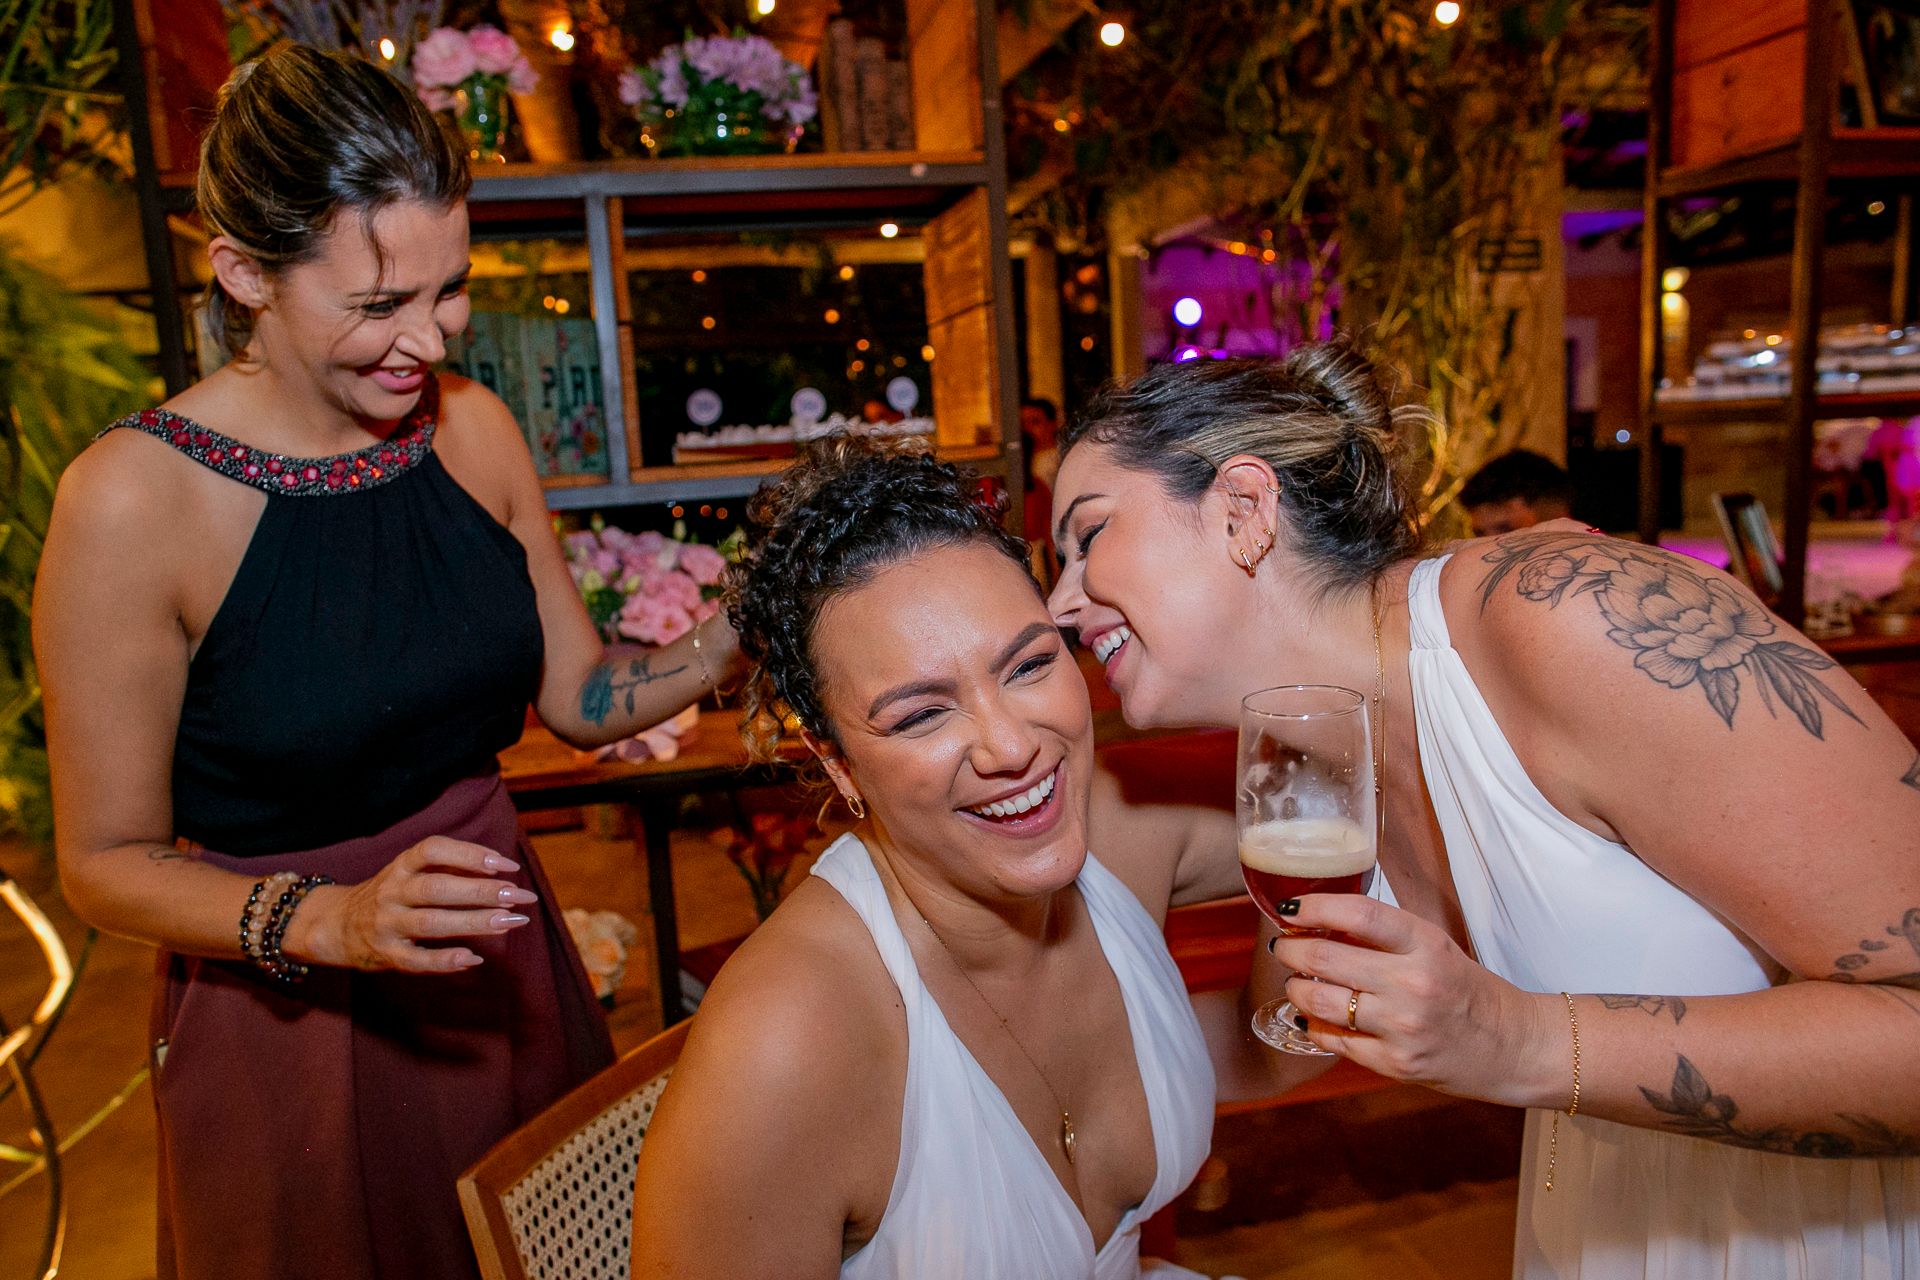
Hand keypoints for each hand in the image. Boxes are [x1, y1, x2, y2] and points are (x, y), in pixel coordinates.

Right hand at [284, 837, 537, 973]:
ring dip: (474, 922)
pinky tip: (473, 958)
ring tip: (510, 922)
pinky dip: (445, 960)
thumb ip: (447, 870)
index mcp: (401, 866)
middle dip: (483, 891)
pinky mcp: (385, 955)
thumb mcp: (408, 871)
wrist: (333, 925)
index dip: (471, 854)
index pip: (434, 850)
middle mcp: (392, 891)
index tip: (506, 865)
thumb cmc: (389, 895)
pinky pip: (416, 960)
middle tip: (521, 896)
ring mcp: (387, 924)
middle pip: (438, 888)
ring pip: (432, 922)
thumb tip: (502, 875)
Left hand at [1267, 893, 1562, 1107]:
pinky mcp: (1397, 1064)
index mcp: (1426, 944)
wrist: (1513, 1047)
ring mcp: (1404, 1027)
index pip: (1358, 912)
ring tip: (1297, 982)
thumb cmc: (1466, 990)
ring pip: (1320, 1000)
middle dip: (1290, 950)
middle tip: (1283, 948)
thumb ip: (1384, 935)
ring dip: (1296, 988)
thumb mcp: (1434, 947)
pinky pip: (1334, 1041)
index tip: (1289, 908)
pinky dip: (1314, 1026)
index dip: (1314, 906)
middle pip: (1326, 957)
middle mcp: (1414, 983)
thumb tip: (1318, 920)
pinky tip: (1312, 1016)